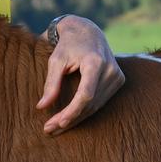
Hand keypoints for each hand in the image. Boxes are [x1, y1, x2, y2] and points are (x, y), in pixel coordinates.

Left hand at [37, 15, 124, 133]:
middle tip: (49, 129)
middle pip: (90, 103)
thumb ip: (51, 83)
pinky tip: (70, 119)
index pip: (86, 94)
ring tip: (56, 127)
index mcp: (95, 62)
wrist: (88, 32)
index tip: (57, 122)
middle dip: (69, 118)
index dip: (72, 111)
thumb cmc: (68, 45)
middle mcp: (110, 69)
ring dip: (76, 119)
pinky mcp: (118, 80)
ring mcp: (117, 75)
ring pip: (95, 106)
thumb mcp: (56, 60)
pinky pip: (100, 102)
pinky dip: (84, 112)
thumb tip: (42, 107)